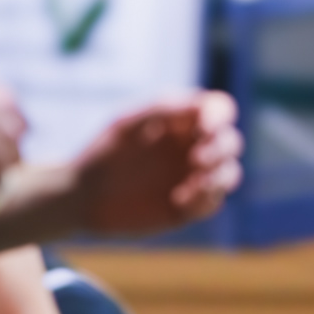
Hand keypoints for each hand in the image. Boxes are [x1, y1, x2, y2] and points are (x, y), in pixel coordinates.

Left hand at [71, 91, 241, 234]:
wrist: (82, 195)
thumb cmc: (104, 151)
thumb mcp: (129, 124)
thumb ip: (164, 109)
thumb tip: (201, 105)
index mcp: (183, 121)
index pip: (220, 110)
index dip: (220, 116)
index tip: (205, 127)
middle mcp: (193, 147)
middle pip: (231, 141)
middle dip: (221, 149)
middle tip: (197, 160)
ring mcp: (191, 178)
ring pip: (229, 173)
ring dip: (219, 176)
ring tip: (194, 184)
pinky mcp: (185, 208)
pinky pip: (212, 203)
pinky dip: (205, 200)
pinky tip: (178, 200)